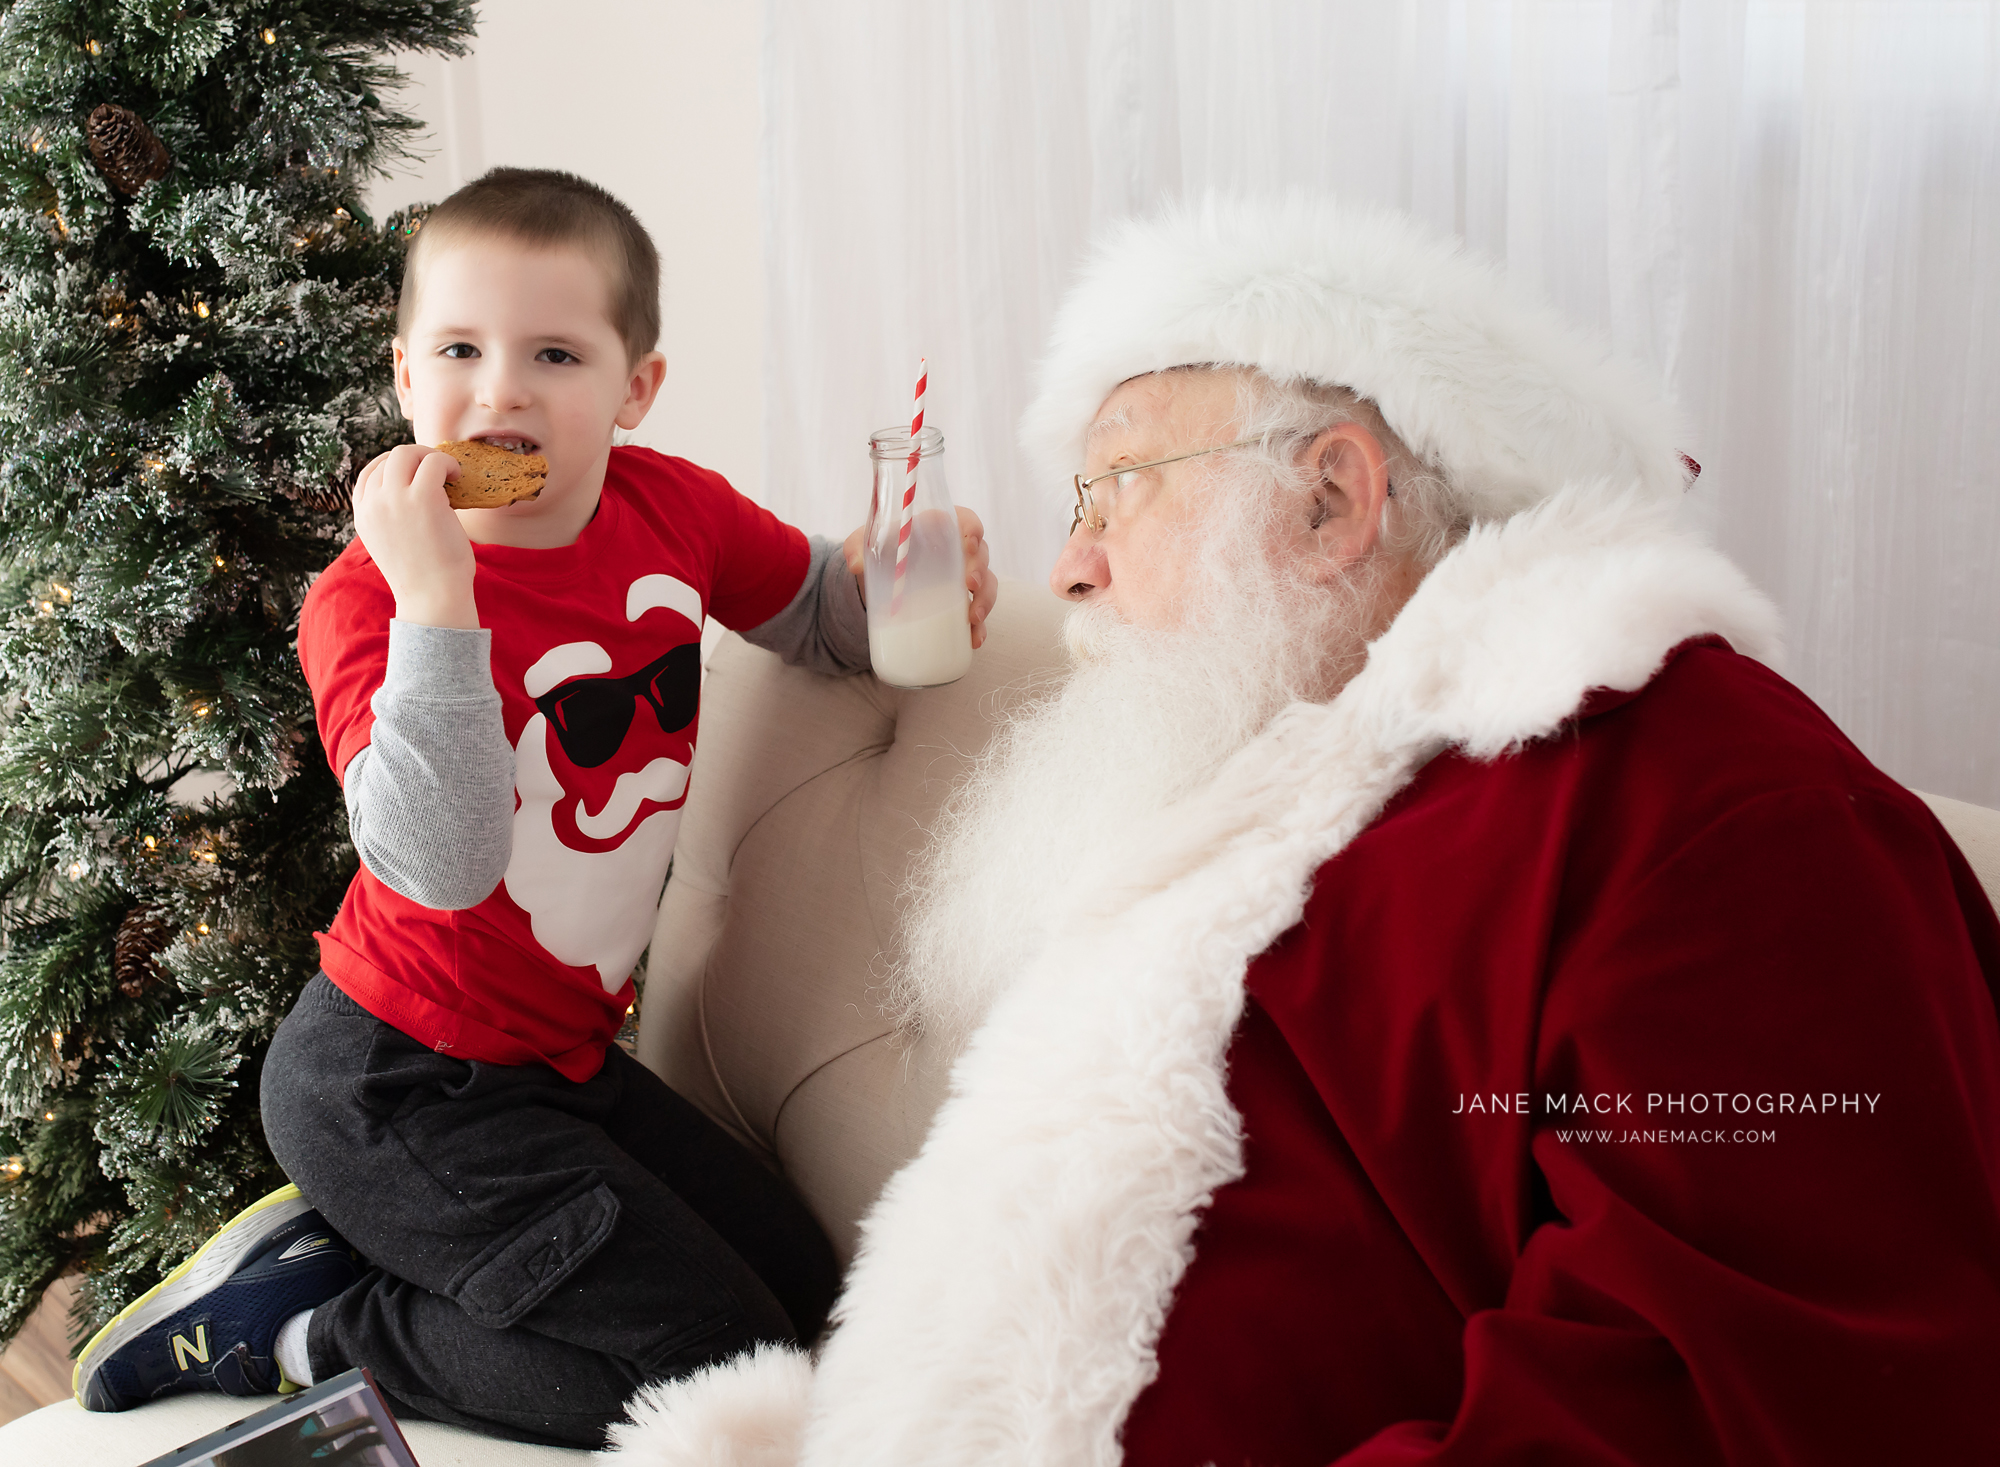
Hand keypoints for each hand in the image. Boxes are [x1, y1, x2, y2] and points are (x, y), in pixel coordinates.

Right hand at [351, 444, 479, 628]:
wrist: (433, 598)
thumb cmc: (424, 576)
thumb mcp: (392, 543)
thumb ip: (392, 518)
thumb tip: (414, 493)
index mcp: (363, 516)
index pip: (368, 475)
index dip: (394, 466)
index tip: (416, 472)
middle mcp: (373, 504)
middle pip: (388, 458)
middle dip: (415, 456)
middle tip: (438, 469)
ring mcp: (394, 499)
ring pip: (406, 453)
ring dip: (431, 456)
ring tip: (450, 472)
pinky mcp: (422, 497)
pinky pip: (433, 462)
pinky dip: (448, 462)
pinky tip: (459, 476)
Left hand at [842, 505, 999, 649]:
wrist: (880, 582)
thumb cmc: (880, 552)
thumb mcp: (863, 546)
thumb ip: (855, 547)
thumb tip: (856, 565)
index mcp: (940, 529)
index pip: (966, 521)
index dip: (973, 529)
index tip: (969, 544)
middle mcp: (959, 553)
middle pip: (982, 556)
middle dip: (980, 570)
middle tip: (970, 585)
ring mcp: (964, 580)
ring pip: (987, 586)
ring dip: (985, 601)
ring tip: (973, 617)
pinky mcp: (962, 605)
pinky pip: (978, 614)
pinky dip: (980, 628)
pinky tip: (975, 640)